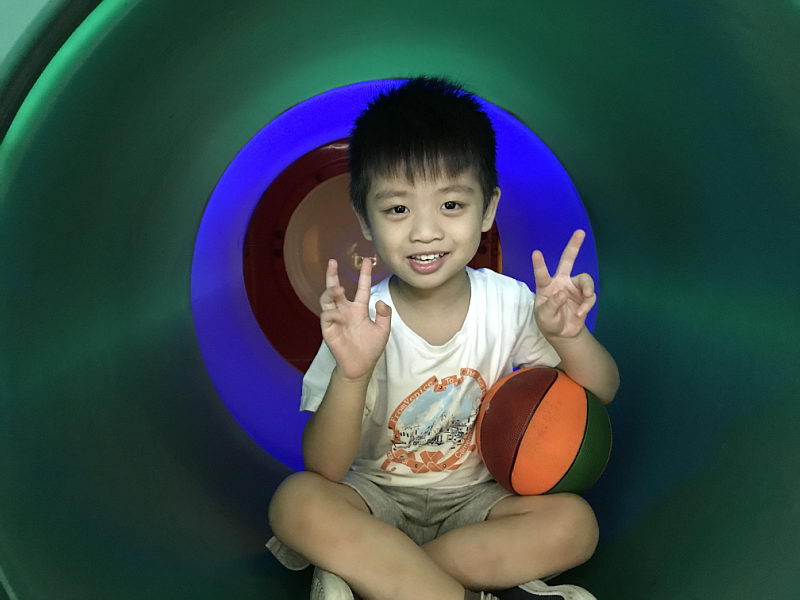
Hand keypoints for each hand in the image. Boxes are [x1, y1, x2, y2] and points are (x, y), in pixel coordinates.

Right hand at [319, 257, 391, 380]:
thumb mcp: (383, 330)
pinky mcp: (328, 329)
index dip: (364, 275)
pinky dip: (331, 312)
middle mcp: (345, 310)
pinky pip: (326, 316)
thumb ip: (384, 314)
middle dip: (332, 275)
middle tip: (332, 262)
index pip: (361, 288)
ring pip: (327, 299)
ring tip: (338, 289)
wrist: (361, 366)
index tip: (367, 261)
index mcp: (359, 309)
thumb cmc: (370, 348)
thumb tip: (380, 301)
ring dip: (331, 292)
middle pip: (335, 289)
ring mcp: (336, 319)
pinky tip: (338, 314)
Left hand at [531, 229, 595, 338]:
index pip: (541, 274)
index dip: (539, 264)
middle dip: (574, 246)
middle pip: (568, 260)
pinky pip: (590, 296)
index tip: (535, 253)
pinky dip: (587, 305)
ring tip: (587, 296)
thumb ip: (551, 305)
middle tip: (580, 232)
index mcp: (546, 286)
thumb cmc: (548, 321)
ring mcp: (574, 288)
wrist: (562, 333)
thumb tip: (562, 294)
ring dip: (588, 288)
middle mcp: (561, 282)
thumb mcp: (544, 316)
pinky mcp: (585, 297)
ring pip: (585, 279)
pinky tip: (580, 313)